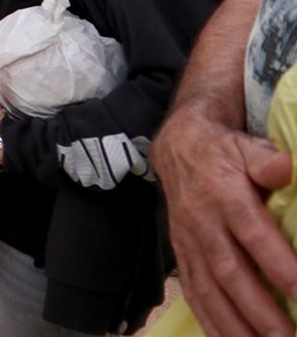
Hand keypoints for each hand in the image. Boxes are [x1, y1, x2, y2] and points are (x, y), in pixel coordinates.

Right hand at [154, 109, 296, 336]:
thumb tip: (286, 169)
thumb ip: (266, 160)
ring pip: (210, 290)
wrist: (178, 150)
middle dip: (260, 311)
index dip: (277, 263)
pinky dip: (210, 323)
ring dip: (236, 326)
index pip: (252, 233)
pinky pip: (194, 294)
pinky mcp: (182, 257)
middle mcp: (203, 224)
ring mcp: (189, 244)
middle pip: (231, 272)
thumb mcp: (246, 146)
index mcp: (223, 194)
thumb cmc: (224, 153)